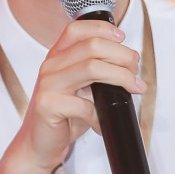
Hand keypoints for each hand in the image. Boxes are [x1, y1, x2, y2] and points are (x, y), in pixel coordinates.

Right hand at [13, 19, 144, 173]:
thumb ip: (96, 72)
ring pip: (92, 68)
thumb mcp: (80, 87)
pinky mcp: (48, 105)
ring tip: (133, 88)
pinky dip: (101, 115)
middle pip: (92, 46)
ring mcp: (48, 84)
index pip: (78, 29)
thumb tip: (129, 65)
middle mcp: (51, 66)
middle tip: (136, 71)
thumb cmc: (64, 116)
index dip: (103, 29)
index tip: (123, 39)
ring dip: (120, 77)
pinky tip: (103, 123)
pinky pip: (84, 105)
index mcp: (57, 56)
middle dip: (122, 56)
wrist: (39, 144)